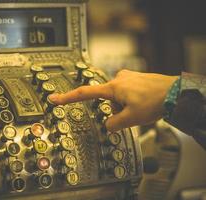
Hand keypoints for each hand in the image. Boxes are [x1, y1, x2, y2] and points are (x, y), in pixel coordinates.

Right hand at [49, 70, 178, 131]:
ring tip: (141, 108)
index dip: (67, 98)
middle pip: (107, 100)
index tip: (54, 98)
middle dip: (116, 110)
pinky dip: (132, 101)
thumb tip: (108, 126)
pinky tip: (143, 103)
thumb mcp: (131, 119)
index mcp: (113, 88)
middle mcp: (118, 79)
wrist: (175, 92)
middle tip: (132, 114)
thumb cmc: (155, 101)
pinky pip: (127, 93)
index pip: (84, 93)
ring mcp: (127, 78)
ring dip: (125, 106)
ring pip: (118, 98)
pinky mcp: (135, 79)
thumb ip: (114, 124)